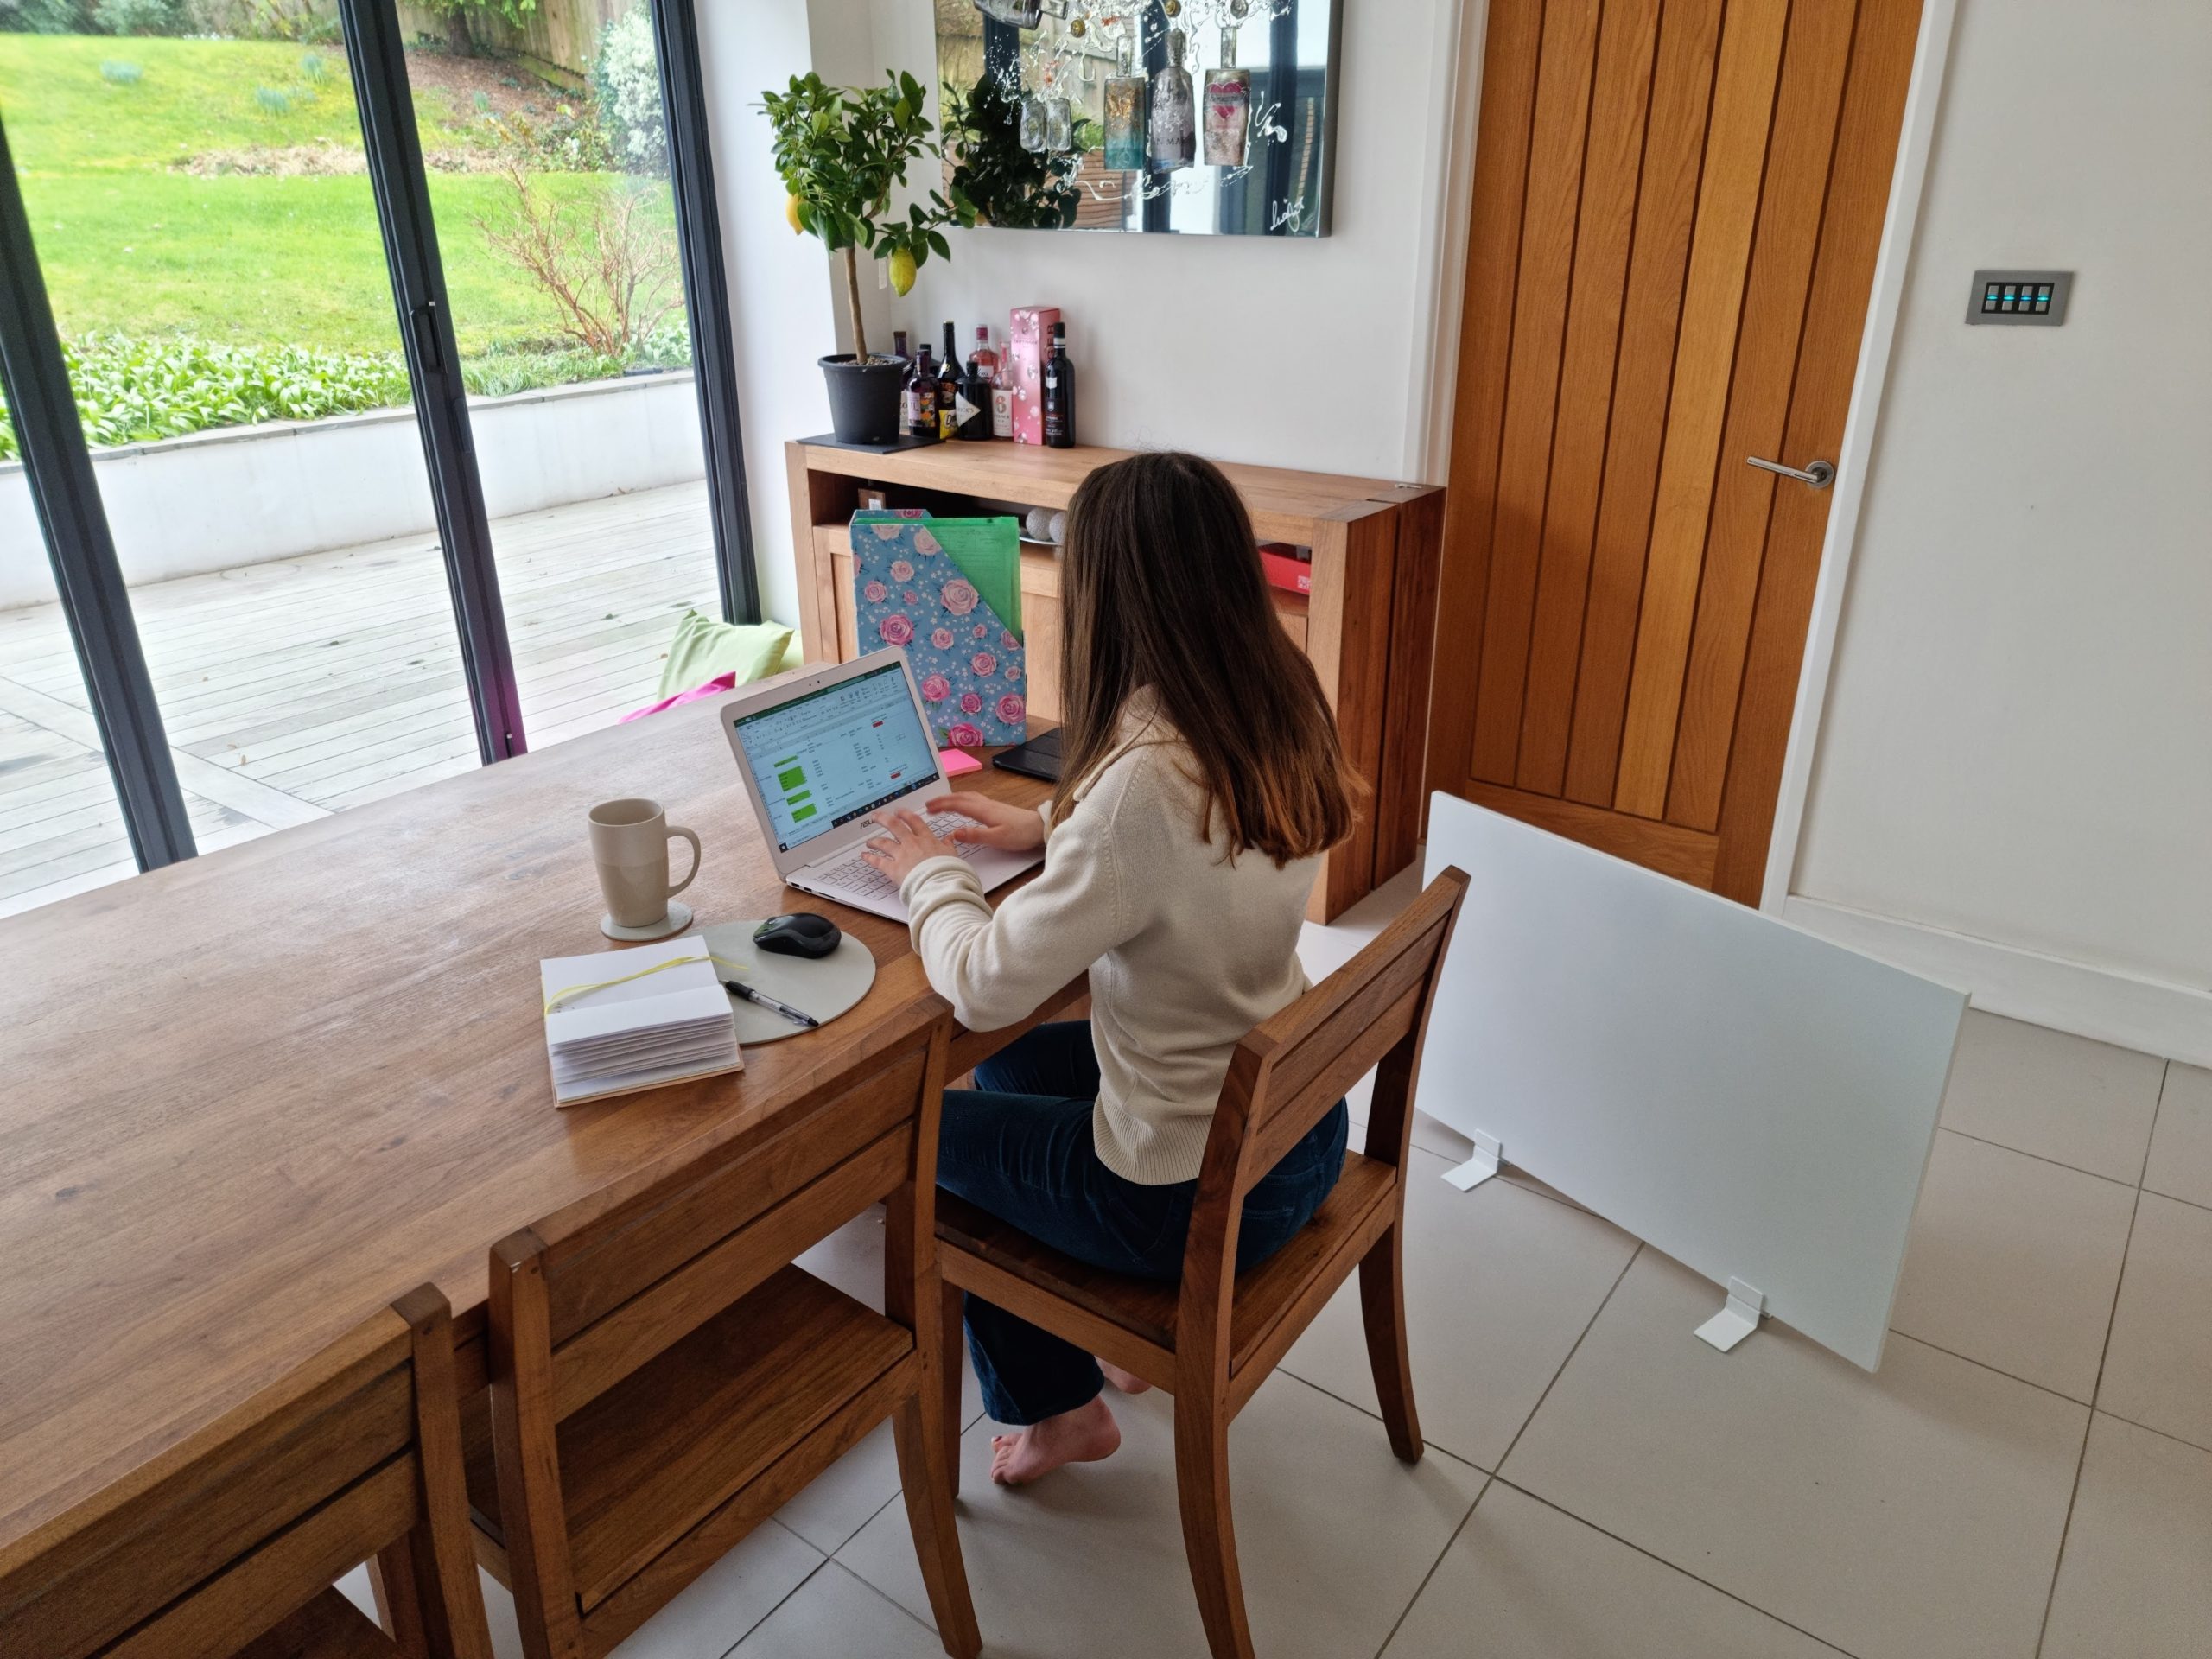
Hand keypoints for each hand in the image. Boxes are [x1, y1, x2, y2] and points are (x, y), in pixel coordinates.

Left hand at [861, 808, 957, 884]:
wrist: (940, 884)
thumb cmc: (947, 871)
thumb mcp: (952, 855)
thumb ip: (948, 845)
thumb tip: (950, 838)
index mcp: (926, 839)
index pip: (914, 821)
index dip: (905, 814)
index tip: (899, 811)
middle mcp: (912, 843)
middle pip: (894, 826)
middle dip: (883, 819)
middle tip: (876, 817)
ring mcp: (901, 855)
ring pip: (884, 843)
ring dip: (874, 841)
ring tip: (869, 841)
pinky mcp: (894, 869)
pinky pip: (878, 861)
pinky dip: (870, 858)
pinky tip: (864, 856)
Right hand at [925, 793, 1046, 852]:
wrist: (1040, 827)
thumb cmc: (1021, 833)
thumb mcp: (997, 838)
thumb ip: (975, 835)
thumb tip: (954, 833)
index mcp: (983, 811)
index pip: (957, 805)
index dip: (941, 805)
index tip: (928, 808)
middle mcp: (986, 804)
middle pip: (960, 798)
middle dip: (943, 800)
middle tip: (929, 804)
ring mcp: (991, 805)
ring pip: (967, 797)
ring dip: (953, 798)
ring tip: (942, 802)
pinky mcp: (996, 808)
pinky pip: (974, 799)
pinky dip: (963, 799)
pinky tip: (965, 804)